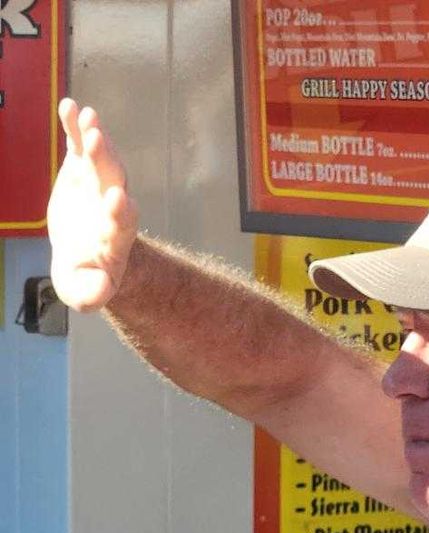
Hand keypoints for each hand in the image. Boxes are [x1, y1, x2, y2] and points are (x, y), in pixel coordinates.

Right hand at [47, 99, 138, 310]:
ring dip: (96, 137)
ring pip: (102, 158)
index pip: (123, 222)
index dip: (120, 211)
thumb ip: (91, 293)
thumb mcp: (84, 291)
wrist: (85, 253)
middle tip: (99, 142)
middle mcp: (113, 205)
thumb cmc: (86, 276)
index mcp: (115, 236)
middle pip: (114, 181)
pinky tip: (69, 106)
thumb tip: (102, 292)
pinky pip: (79, 145)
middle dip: (108, 162)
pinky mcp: (82, 169)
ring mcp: (99, 183)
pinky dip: (75, 127)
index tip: (117, 199)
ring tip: (88, 117)